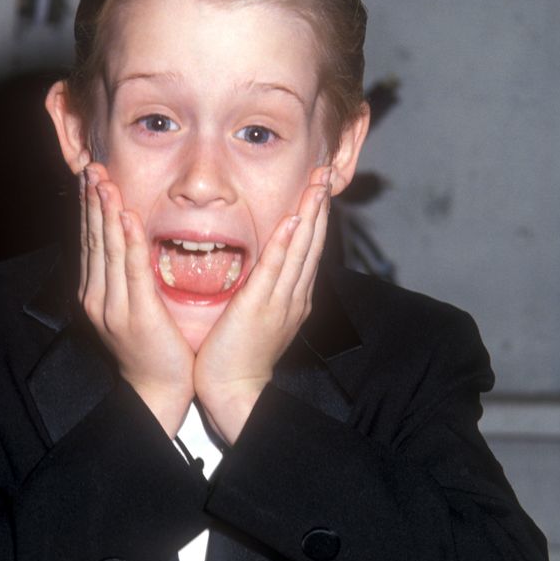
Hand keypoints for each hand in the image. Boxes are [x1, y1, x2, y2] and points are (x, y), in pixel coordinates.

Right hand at [80, 164, 194, 436]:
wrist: (157, 390)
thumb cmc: (152, 347)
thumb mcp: (132, 306)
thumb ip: (126, 276)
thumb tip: (127, 242)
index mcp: (95, 293)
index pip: (90, 241)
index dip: (89, 207)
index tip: (90, 177)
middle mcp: (97, 296)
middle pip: (93, 239)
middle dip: (92, 201)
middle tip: (90, 166)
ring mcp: (113, 306)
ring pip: (108, 249)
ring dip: (106, 212)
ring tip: (104, 181)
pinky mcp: (136, 314)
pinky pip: (132, 270)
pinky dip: (130, 241)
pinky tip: (128, 218)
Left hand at [194, 169, 330, 444]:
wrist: (234, 390)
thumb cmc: (237, 356)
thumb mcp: (256, 316)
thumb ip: (263, 290)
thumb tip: (262, 267)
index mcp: (293, 297)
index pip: (307, 248)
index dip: (314, 215)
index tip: (317, 186)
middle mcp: (294, 296)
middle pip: (312, 242)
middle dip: (319, 204)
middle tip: (325, 170)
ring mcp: (280, 301)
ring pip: (301, 249)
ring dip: (310, 214)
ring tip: (318, 183)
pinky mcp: (260, 307)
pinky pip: (277, 270)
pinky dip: (287, 244)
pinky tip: (295, 221)